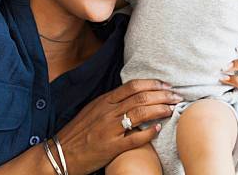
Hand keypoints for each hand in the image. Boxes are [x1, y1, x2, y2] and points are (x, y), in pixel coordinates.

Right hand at [55, 79, 180, 173]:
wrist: (59, 154)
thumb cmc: (78, 133)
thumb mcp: (93, 111)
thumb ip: (112, 103)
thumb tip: (134, 96)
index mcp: (104, 101)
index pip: (133, 86)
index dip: (153, 84)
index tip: (167, 86)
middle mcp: (107, 112)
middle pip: (141, 97)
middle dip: (163, 95)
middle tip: (177, 96)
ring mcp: (109, 129)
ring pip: (140, 113)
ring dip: (160, 109)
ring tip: (172, 109)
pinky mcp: (111, 147)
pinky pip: (134, 137)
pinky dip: (148, 131)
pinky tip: (158, 128)